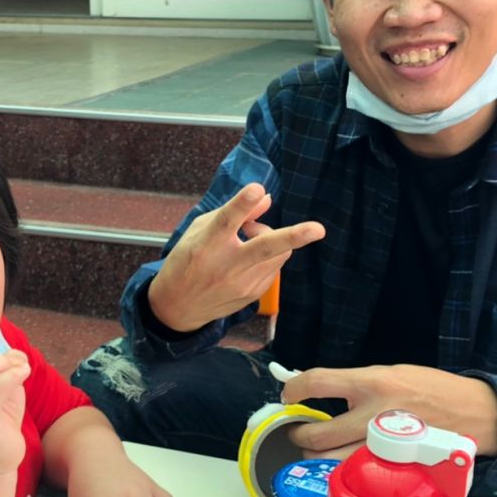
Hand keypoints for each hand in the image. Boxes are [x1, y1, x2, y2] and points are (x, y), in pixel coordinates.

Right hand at [148, 183, 324, 331]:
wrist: (178, 307)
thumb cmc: (186, 260)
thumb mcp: (199, 230)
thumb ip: (233, 212)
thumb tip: (266, 197)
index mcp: (207, 244)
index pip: (226, 221)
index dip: (242, 205)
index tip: (257, 189)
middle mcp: (226, 264)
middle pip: (265, 247)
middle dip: (294, 236)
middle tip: (318, 230)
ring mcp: (242, 283)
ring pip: (278, 252)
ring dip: (270, 238)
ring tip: (246, 241)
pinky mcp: (253, 294)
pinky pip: (274, 266)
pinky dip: (268, 256)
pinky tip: (246, 260)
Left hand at [284, 364, 496, 458]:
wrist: (475, 413)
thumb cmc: (434, 389)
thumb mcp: (393, 373)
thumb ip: (358, 384)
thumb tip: (323, 390)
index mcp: (372, 383)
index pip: (317, 382)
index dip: (294, 389)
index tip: (288, 395)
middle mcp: (373, 415)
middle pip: (318, 434)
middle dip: (299, 434)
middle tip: (299, 432)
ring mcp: (383, 447)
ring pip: (331, 462)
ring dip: (315, 458)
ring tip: (315, 450)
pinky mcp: (393, 469)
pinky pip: (356, 474)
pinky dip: (341, 471)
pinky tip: (341, 464)